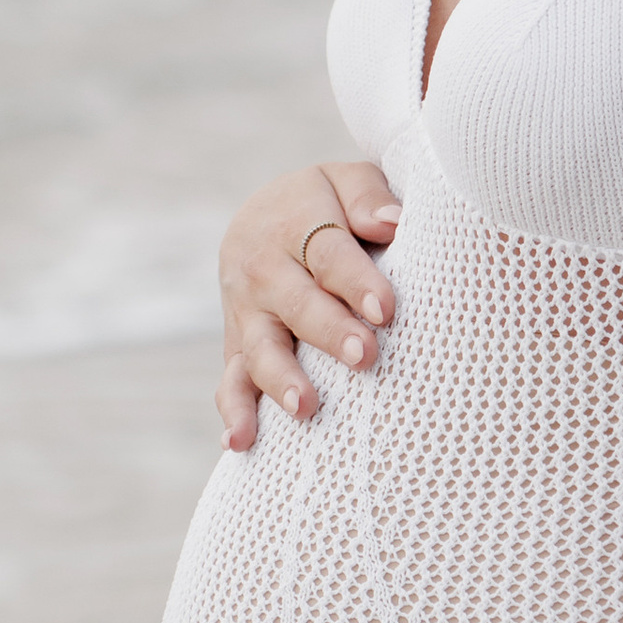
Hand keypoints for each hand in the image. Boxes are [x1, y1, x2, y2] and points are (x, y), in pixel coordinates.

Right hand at [215, 159, 401, 449]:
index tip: (387, 309)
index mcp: (294, 220)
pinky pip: (231, 380)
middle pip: (296, 302)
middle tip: (363, 357)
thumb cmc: (329, 203)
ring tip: (305, 407)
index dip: (356, 281)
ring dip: (280, 378)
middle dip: (328, 331)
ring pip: (260, 347)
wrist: (267, 214)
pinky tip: (238, 441)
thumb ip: (368, 197)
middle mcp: (262, 267)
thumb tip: (392, 222)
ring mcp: (245, 310)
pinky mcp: (236, 343)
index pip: (328, 252)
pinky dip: (233, 410)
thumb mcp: (347, 181)